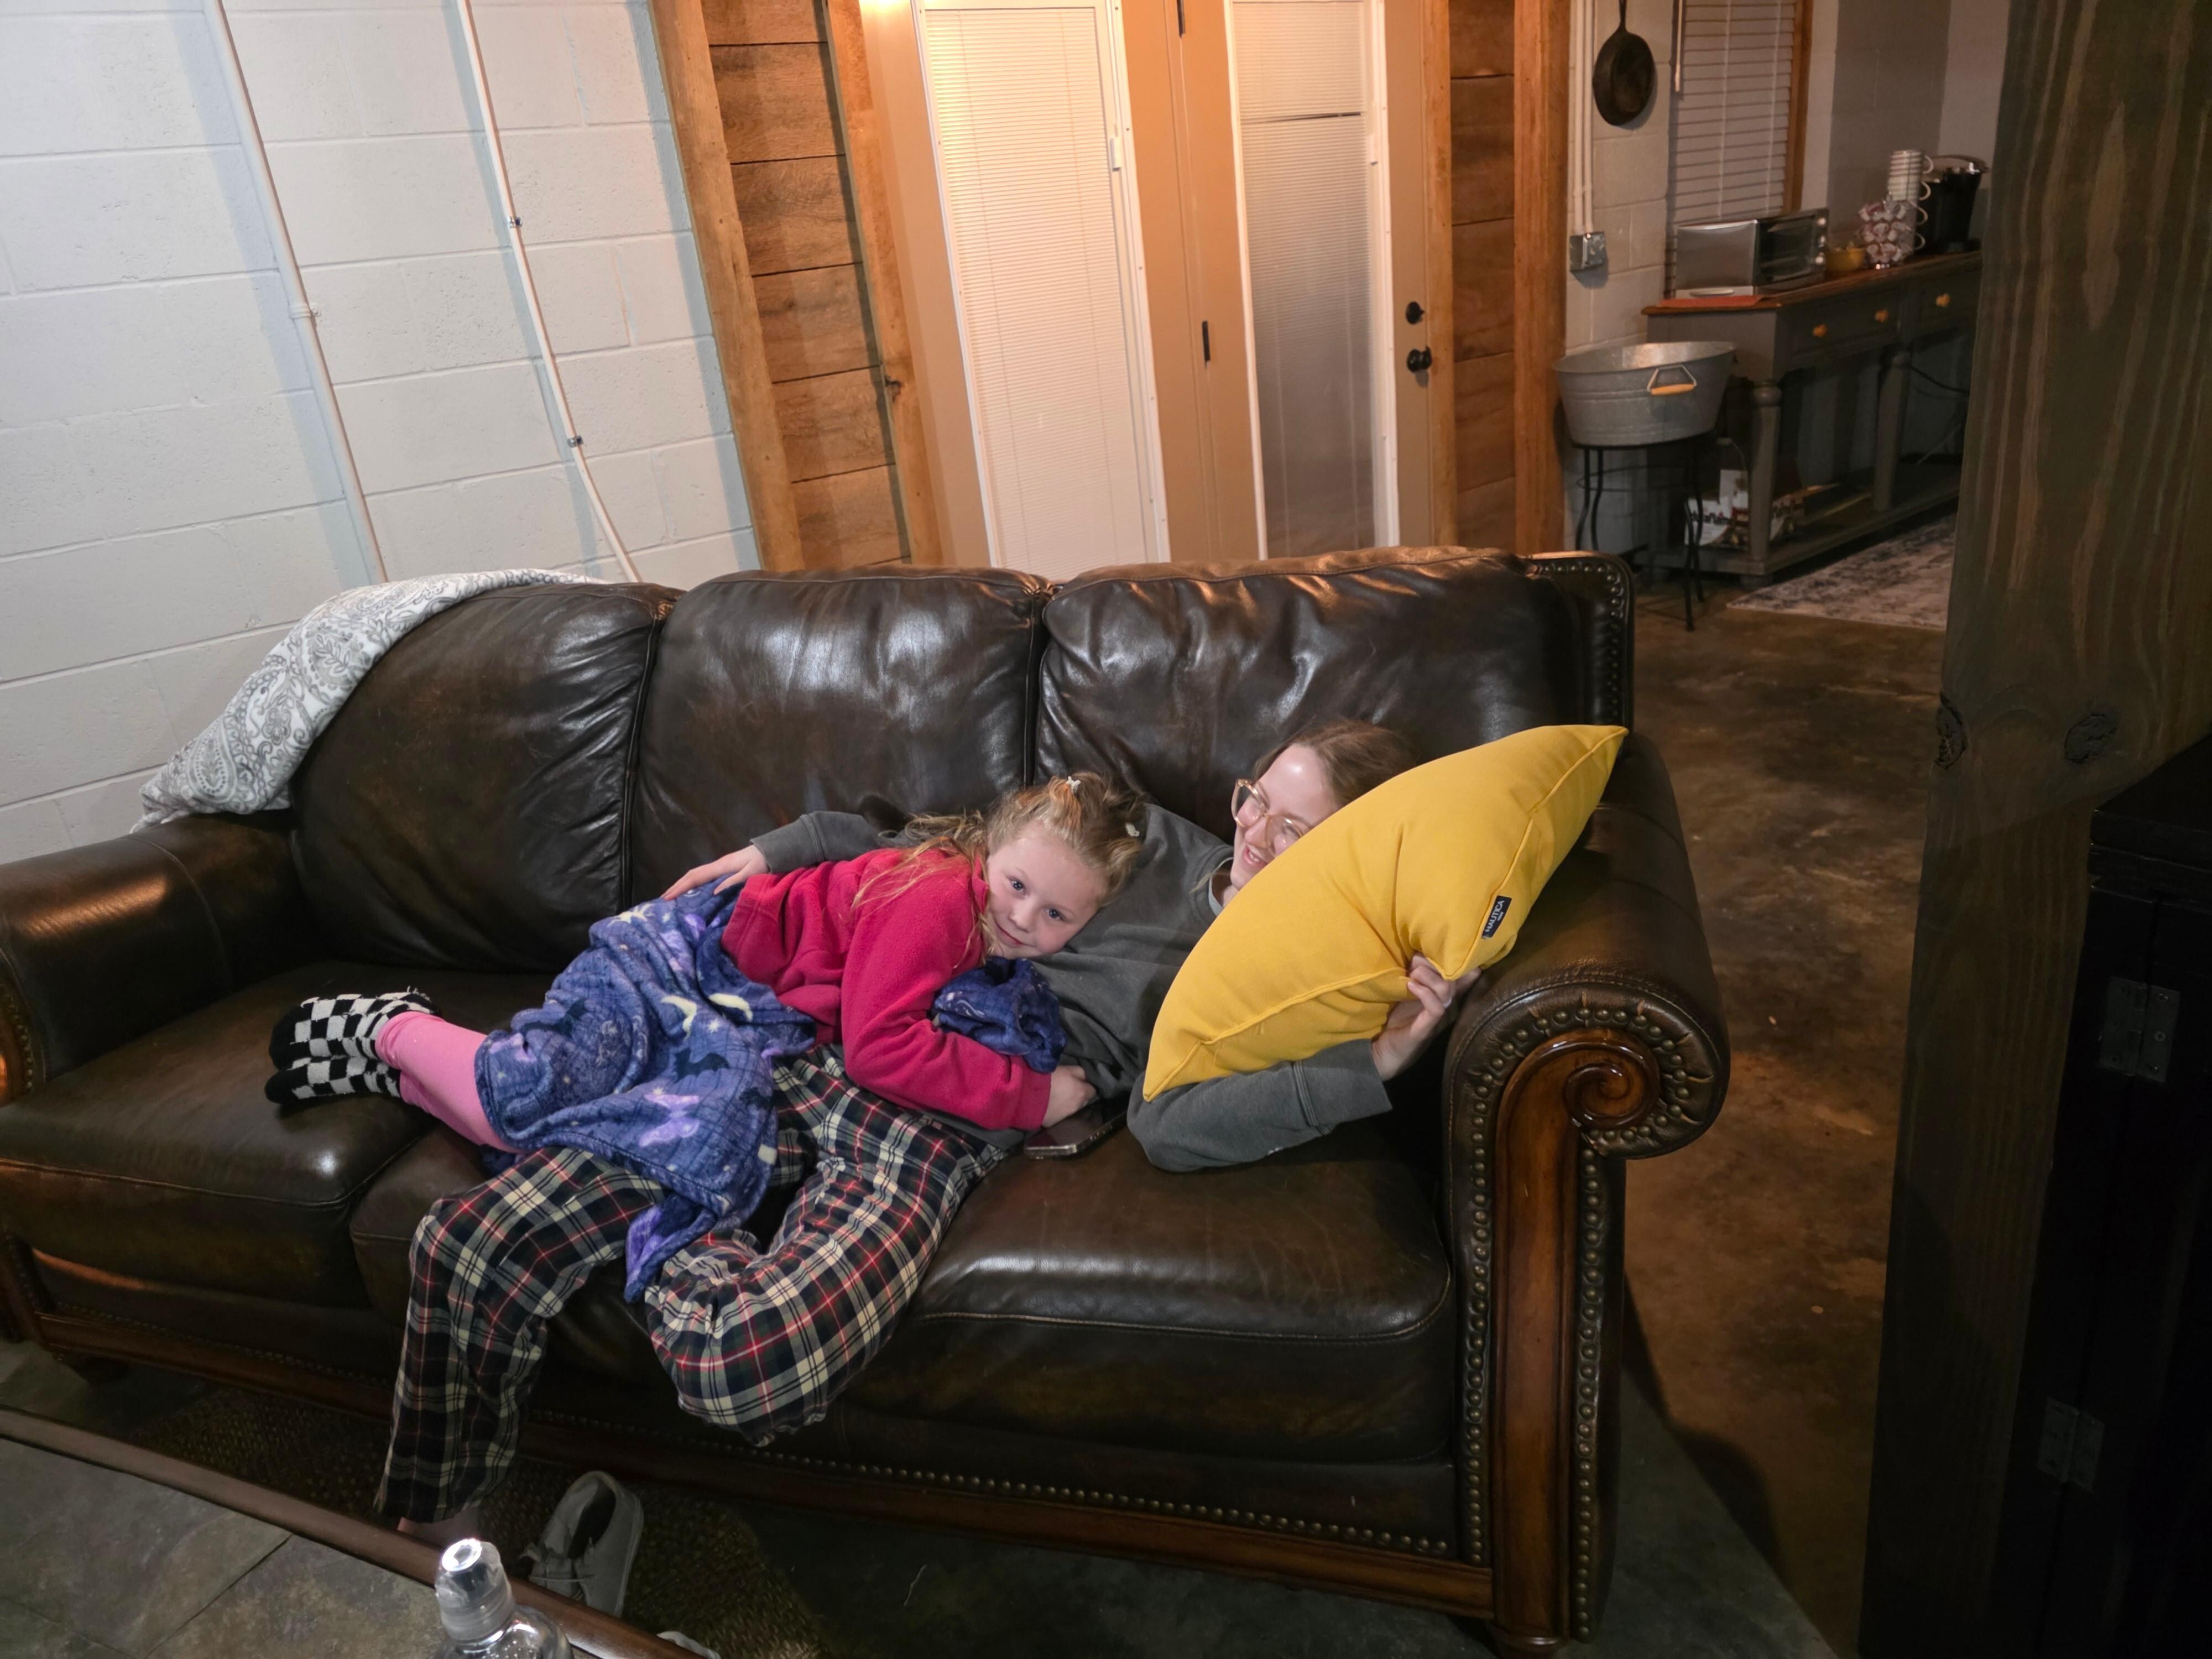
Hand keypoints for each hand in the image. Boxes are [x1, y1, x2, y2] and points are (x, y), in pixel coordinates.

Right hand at [660, 844, 767, 899]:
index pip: (695, 877)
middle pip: (691, 875)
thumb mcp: (751, 873)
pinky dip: (693, 884)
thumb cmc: (764, 862)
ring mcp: (720, 867)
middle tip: (663, 899)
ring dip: (683, 885)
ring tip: (672, 896)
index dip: (680, 887)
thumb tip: (713, 892)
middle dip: (677, 886)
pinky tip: (692, 892)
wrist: (773, 851)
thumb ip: (733, 881)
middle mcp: (717, 865)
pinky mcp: (725, 869)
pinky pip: (704, 877)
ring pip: (696, 875)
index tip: (667, 898)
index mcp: (721, 866)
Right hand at [1043, 1064, 1096, 1125]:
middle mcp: (1077, 1107)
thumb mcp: (1067, 1069)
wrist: (1028, 1095)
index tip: (1080, 1083)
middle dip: (1079, 1096)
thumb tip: (1087, 1077)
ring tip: (1058, 1098)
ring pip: (1072, 1110)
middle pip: (1083, 1102)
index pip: (1093, 1091)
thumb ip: (1080, 1073)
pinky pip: (1058, 1116)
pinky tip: (1049, 1106)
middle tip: (1069, 1089)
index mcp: (1082, 1093)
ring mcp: (1065, 1117)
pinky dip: (1057, 1111)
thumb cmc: (1049, 1078)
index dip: (1087, 1086)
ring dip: (1068, 1104)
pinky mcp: (1053, 1123)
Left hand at [1371, 955, 1483, 1080]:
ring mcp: (1439, 1019)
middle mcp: (1448, 1007)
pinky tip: (1410, 986)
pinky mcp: (1427, 1029)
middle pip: (1453, 977)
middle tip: (1414, 962)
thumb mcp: (1409, 991)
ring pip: (1447, 990)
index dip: (1454, 958)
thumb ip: (1419, 975)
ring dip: (1427, 976)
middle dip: (1432, 963)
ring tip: (1411, 974)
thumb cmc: (1397, 1018)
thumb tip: (1422, 950)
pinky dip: (1424, 992)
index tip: (1433, 947)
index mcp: (1447, 997)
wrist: (1384, 1051)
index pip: (1465, 974)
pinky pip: (1436, 1007)